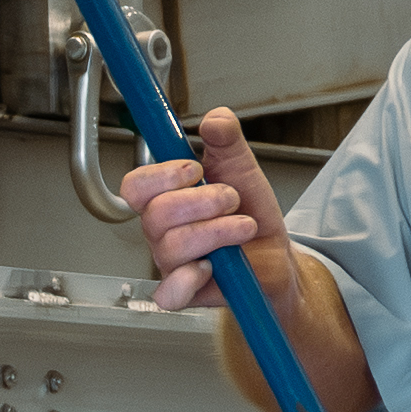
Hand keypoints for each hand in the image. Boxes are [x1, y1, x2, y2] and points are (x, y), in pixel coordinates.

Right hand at [125, 108, 292, 312]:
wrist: (275, 254)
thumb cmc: (249, 213)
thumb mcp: (242, 167)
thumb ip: (226, 138)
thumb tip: (215, 119)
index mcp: (165, 198)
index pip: (135, 186)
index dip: (162, 176)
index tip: (196, 169)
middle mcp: (161, 231)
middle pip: (156, 214)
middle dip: (203, 201)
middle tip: (232, 199)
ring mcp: (170, 263)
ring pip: (172, 246)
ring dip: (217, 231)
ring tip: (244, 227)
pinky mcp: (185, 292)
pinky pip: (169, 293)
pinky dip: (192, 278)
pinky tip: (214, 266)